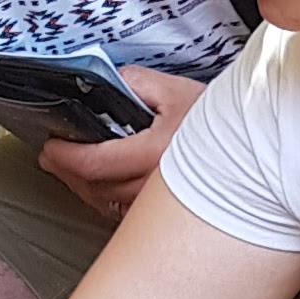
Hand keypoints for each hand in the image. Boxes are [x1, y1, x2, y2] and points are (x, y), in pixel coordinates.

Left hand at [37, 62, 207, 217]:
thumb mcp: (173, 90)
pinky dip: (107, 199)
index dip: (65, 156)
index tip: (50, 147)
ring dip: (84, 188)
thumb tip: (105, 82)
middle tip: (51, 158)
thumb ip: (134, 83)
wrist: (250, 148)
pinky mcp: (165, 216)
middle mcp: (157, 186)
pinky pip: (124, 214)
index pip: (94, 162)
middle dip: (67, 172)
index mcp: (156, 153)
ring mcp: (160, 205)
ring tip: (70, 170)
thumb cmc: (220, 121)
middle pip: (95, 187)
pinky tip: (100, 187)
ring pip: (107, 204)